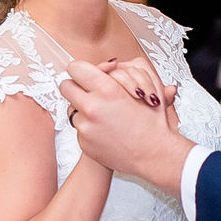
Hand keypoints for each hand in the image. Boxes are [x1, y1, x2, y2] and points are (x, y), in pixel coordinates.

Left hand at [59, 59, 190, 190]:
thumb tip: (110, 64)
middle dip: (76, 85)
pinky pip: (78, 128)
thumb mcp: (147, 88)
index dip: (82, 69)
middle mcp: (92, 108)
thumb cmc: (154, 123)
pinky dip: (89, 126)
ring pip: (71, 108)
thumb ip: (126, 71)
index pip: (76, 68)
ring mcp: (85, 127)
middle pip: (66, 86)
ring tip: (103, 112)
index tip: (88, 73)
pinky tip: (106, 128)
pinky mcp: (83, 142)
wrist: (155, 155)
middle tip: (87, 89)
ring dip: (83, 108)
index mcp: (107, 90)